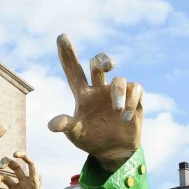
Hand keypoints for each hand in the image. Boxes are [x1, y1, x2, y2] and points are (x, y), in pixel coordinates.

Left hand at [48, 34, 142, 168]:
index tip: (61, 36)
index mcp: (83, 94)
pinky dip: (131, 101)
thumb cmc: (90, 140)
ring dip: (119, 93)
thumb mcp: (76, 134)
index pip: (74, 70)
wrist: (112, 151)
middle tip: (108, 66)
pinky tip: (126, 117)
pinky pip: (135, 89)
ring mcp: (116, 93)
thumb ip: (66, 126)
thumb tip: (52, 124)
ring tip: (117, 111)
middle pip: (99, 65)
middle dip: (103, 60)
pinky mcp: (134, 99)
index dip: (68, 54)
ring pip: (120, 79)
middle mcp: (99, 89)